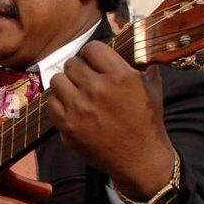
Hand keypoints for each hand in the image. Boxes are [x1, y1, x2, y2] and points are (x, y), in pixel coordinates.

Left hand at [48, 42, 175, 198]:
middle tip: (85, 78)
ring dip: (65, 83)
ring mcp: (79, 108)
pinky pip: (51, 102)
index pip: (92, 48)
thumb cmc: (147, 121)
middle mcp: (97, 89)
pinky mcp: (67, 125)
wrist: (139, 158)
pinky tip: (69, 105)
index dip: (92, 54)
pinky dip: (58, 101)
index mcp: (119, 76)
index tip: (94, 61)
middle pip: (72, 64)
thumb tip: (134, 45)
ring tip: (75, 90)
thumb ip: (141, 64)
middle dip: (79, 69)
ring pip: (57, 80)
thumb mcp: (152, 87)